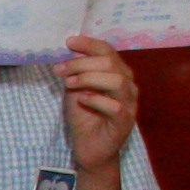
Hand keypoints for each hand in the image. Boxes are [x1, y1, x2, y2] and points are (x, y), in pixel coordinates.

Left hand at [55, 32, 136, 173]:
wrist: (89, 148)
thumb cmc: (84, 117)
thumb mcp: (75, 90)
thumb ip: (76, 72)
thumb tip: (69, 52)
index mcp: (118, 73)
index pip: (109, 51)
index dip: (90, 44)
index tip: (69, 42)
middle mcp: (128, 85)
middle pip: (111, 63)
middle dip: (82, 63)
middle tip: (60, 69)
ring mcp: (129, 103)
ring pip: (117, 81)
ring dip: (89, 78)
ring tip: (69, 83)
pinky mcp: (125, 122)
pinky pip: (116, 107)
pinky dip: (97, 100)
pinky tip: (82, 99)